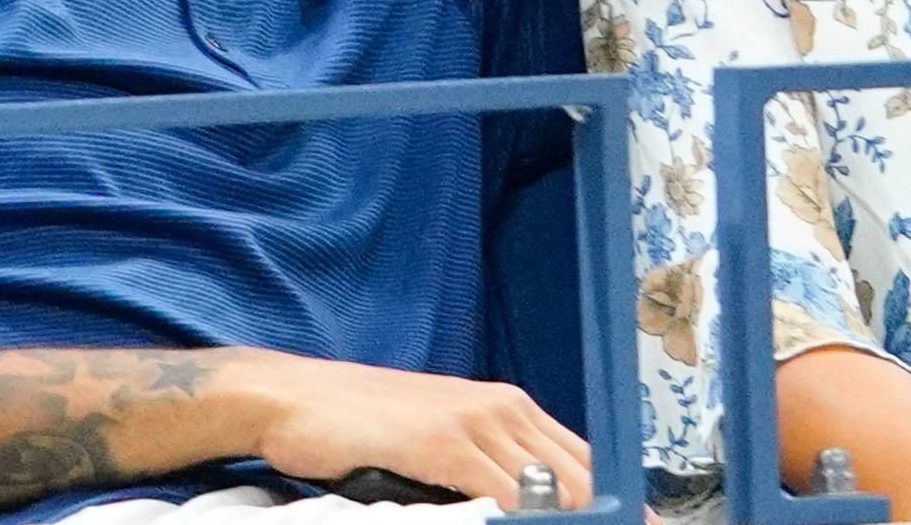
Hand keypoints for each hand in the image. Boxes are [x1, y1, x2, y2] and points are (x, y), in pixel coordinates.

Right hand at [227, 348, 589, 505]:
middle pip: (581, 476)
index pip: (585, 460)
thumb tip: (524, 507)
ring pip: (551, 487)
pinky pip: (505, 493)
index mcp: (506, 406)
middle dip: (601, 516)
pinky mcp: (442, 443)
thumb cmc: (360, 427)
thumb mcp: (438, 442)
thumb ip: (486, 471)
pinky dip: (522, 517)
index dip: (616, 503)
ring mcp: (473, 422)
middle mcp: (501, 407)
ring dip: (568, 520)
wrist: (294, 397)